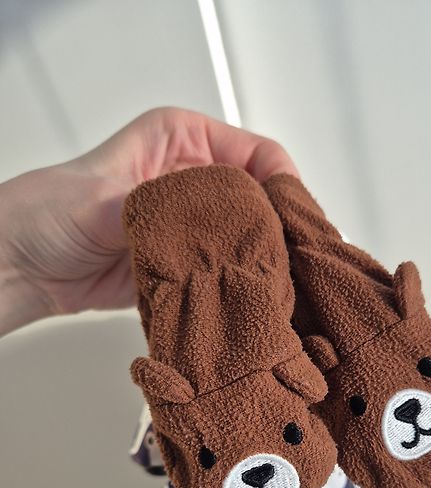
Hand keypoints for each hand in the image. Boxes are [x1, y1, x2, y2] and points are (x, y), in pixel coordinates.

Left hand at [0, 107, 298, 335]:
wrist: (22, 267)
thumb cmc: (46, 214)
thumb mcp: (106, 199)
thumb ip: (162, 209)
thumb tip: (212, 225)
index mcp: (181, 141)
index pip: (254, 154)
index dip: (282, 183)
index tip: (294, 216)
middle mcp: (193, 180)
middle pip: (260, 200)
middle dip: (279, 229)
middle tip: (296, 258)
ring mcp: (192, 224)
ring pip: (248, 239)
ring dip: (262, 261)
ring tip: (280, 282)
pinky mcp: (186, 262)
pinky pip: (226, 271)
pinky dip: (240, 285)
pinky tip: (252, 296)